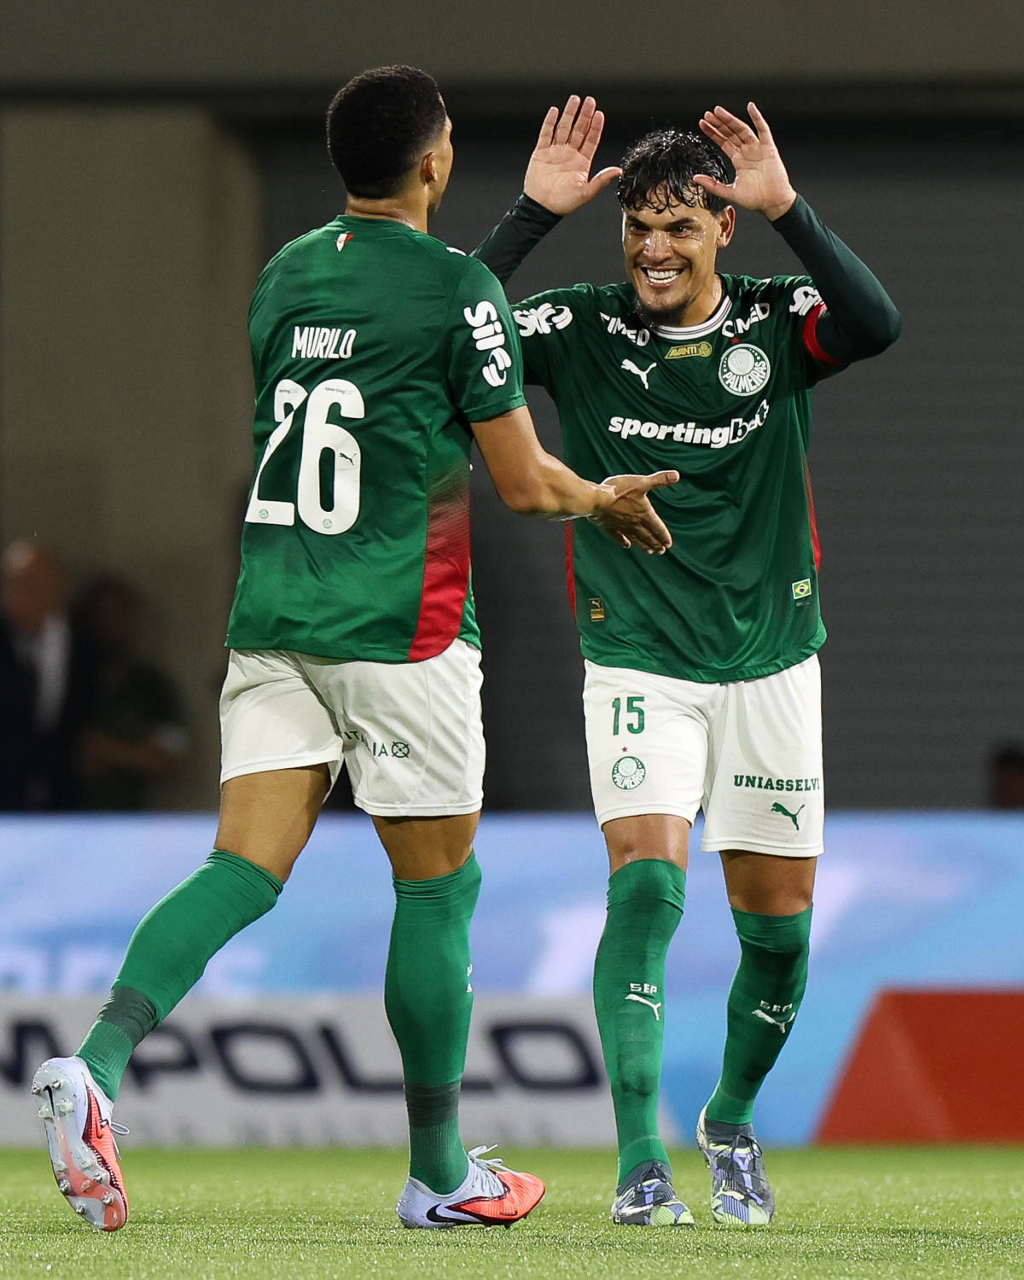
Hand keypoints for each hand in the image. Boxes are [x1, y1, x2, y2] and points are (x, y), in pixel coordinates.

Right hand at [523, 95, 621, 215]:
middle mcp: (569, 155)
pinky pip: (545, 134)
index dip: (596, 127)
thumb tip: (619, 171)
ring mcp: (555, 152)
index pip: (591, 140)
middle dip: (584, 115)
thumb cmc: (564, 203)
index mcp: (581, 163)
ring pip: (563, 128)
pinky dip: (550, 122)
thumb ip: (602, 180)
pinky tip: (555, 111)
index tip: (600, 114)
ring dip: (569, 114)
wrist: (541, 208)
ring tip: (574, 99)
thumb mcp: (586, 192)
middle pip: (579, 130)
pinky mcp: (541, 153)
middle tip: (590, 100)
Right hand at [590, 470, 678, 553]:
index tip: (668, 544)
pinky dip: (623, 541)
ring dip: (643, 545)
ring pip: (635, 538)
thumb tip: (676, 475)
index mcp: (644, 514)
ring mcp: (621, 526)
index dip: (664, 535)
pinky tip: (626, 545)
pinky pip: (617, 536)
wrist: (597, 499)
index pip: (657, 527)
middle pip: (647, 536)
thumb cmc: (619, 490)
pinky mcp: (608, 526)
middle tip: (662, 551)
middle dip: (655, 544)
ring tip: (650, 552)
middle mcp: (634, 523)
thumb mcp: (642, 482)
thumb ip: (660, 480)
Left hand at [695, 102, 796, 221]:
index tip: (702, 124)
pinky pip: (763, 130)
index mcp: (738, 160)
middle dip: (718, 124)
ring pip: (742, 129)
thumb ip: (712, 185)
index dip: (713, 133)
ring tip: (718, 111)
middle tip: (707, 114)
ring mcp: (758, 148)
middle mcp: (747, 151)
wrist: (773, 203)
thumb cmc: (755, 199)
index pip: (723, 142)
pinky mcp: (769, 148)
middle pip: (730, 133)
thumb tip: (695, 178)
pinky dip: (757, 118)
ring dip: (730, 119)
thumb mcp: (729, 192)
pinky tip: (750, 107)